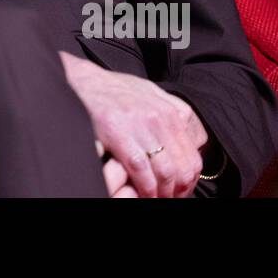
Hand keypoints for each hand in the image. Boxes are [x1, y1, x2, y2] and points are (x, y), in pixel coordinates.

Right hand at [62, 51, 208, 197]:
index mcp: (170, 111)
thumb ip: (174, 111)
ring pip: (166, 172)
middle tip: (170, 197)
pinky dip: (146, 188)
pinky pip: (142, 170)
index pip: (193, 156)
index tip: (181, 189)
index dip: (189, 180)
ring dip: (163, 192)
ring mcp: (141, 126)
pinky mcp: (119, 134)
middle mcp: (160, 118)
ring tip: (156, 197)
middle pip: (183, 167)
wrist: (83, 81)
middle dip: (179, 189)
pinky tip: (142, 193)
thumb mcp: (151, 92)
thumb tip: (194, 136)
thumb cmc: (114, 89)